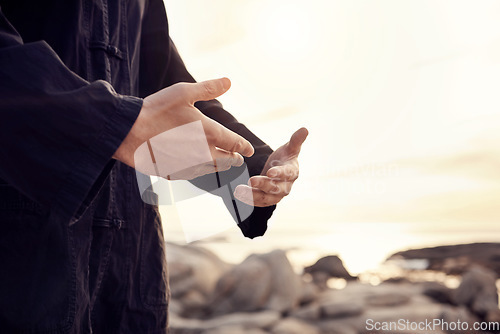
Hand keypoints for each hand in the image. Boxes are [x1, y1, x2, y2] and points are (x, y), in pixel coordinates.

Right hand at [114, 78, 254, 179]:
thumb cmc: (156, 110)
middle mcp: (204, 154)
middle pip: (227, 161)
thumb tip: (228, 81)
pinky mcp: (175, 174)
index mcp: (210, 133)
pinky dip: (199, 171)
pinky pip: (193, 175)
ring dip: (219, 167)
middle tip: (238, 158)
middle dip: (234, 159)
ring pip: (212, 170)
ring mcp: (189, 166)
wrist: (128, 133)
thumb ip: (208, 89)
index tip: (249, 151)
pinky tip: (197, 168)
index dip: (245, 147)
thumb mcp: (183, 93)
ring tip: (222, 164)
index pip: (236, 144)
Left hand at [234, 127, 307, 206]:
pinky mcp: (268, 200)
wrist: (280, 170)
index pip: (287, 174)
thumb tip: (305, 129)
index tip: (270, 172)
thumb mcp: (290, 148)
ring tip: (239, 191)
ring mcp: (277, 195)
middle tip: (251, 180)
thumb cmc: (285, 157)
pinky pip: (259, 202)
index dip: (279, 173)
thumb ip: (296, 140)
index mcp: (292, 172)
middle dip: (263, 185)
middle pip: (275, 188)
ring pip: (266, 197)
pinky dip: (249, 200)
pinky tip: (238, 195)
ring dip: (252, 195)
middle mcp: (286, 186)